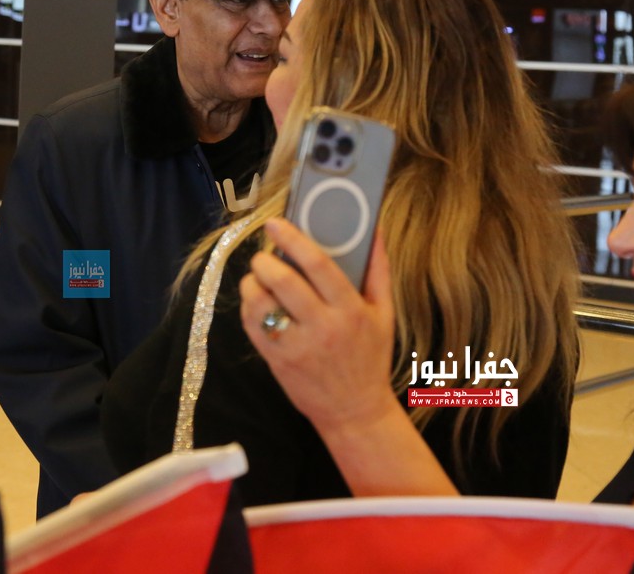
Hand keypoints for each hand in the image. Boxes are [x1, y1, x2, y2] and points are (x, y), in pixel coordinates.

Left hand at [239, 218, 395, 432]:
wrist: (355, 410)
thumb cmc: (370, 357)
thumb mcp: (384, 314)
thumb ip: (378, 270)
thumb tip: (374, 229)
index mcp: (351, 310)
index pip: (319, 265)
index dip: (294, 239)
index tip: (276, 224)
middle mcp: (324, 327)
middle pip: (284, 281)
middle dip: (265, 260)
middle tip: (263, 254)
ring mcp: (297, 346)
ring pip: (261, 304)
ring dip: (252, 283)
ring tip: (258, 277)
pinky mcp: (277, 361)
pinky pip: (252, 326)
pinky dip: (248, 307)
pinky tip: (257, 301)